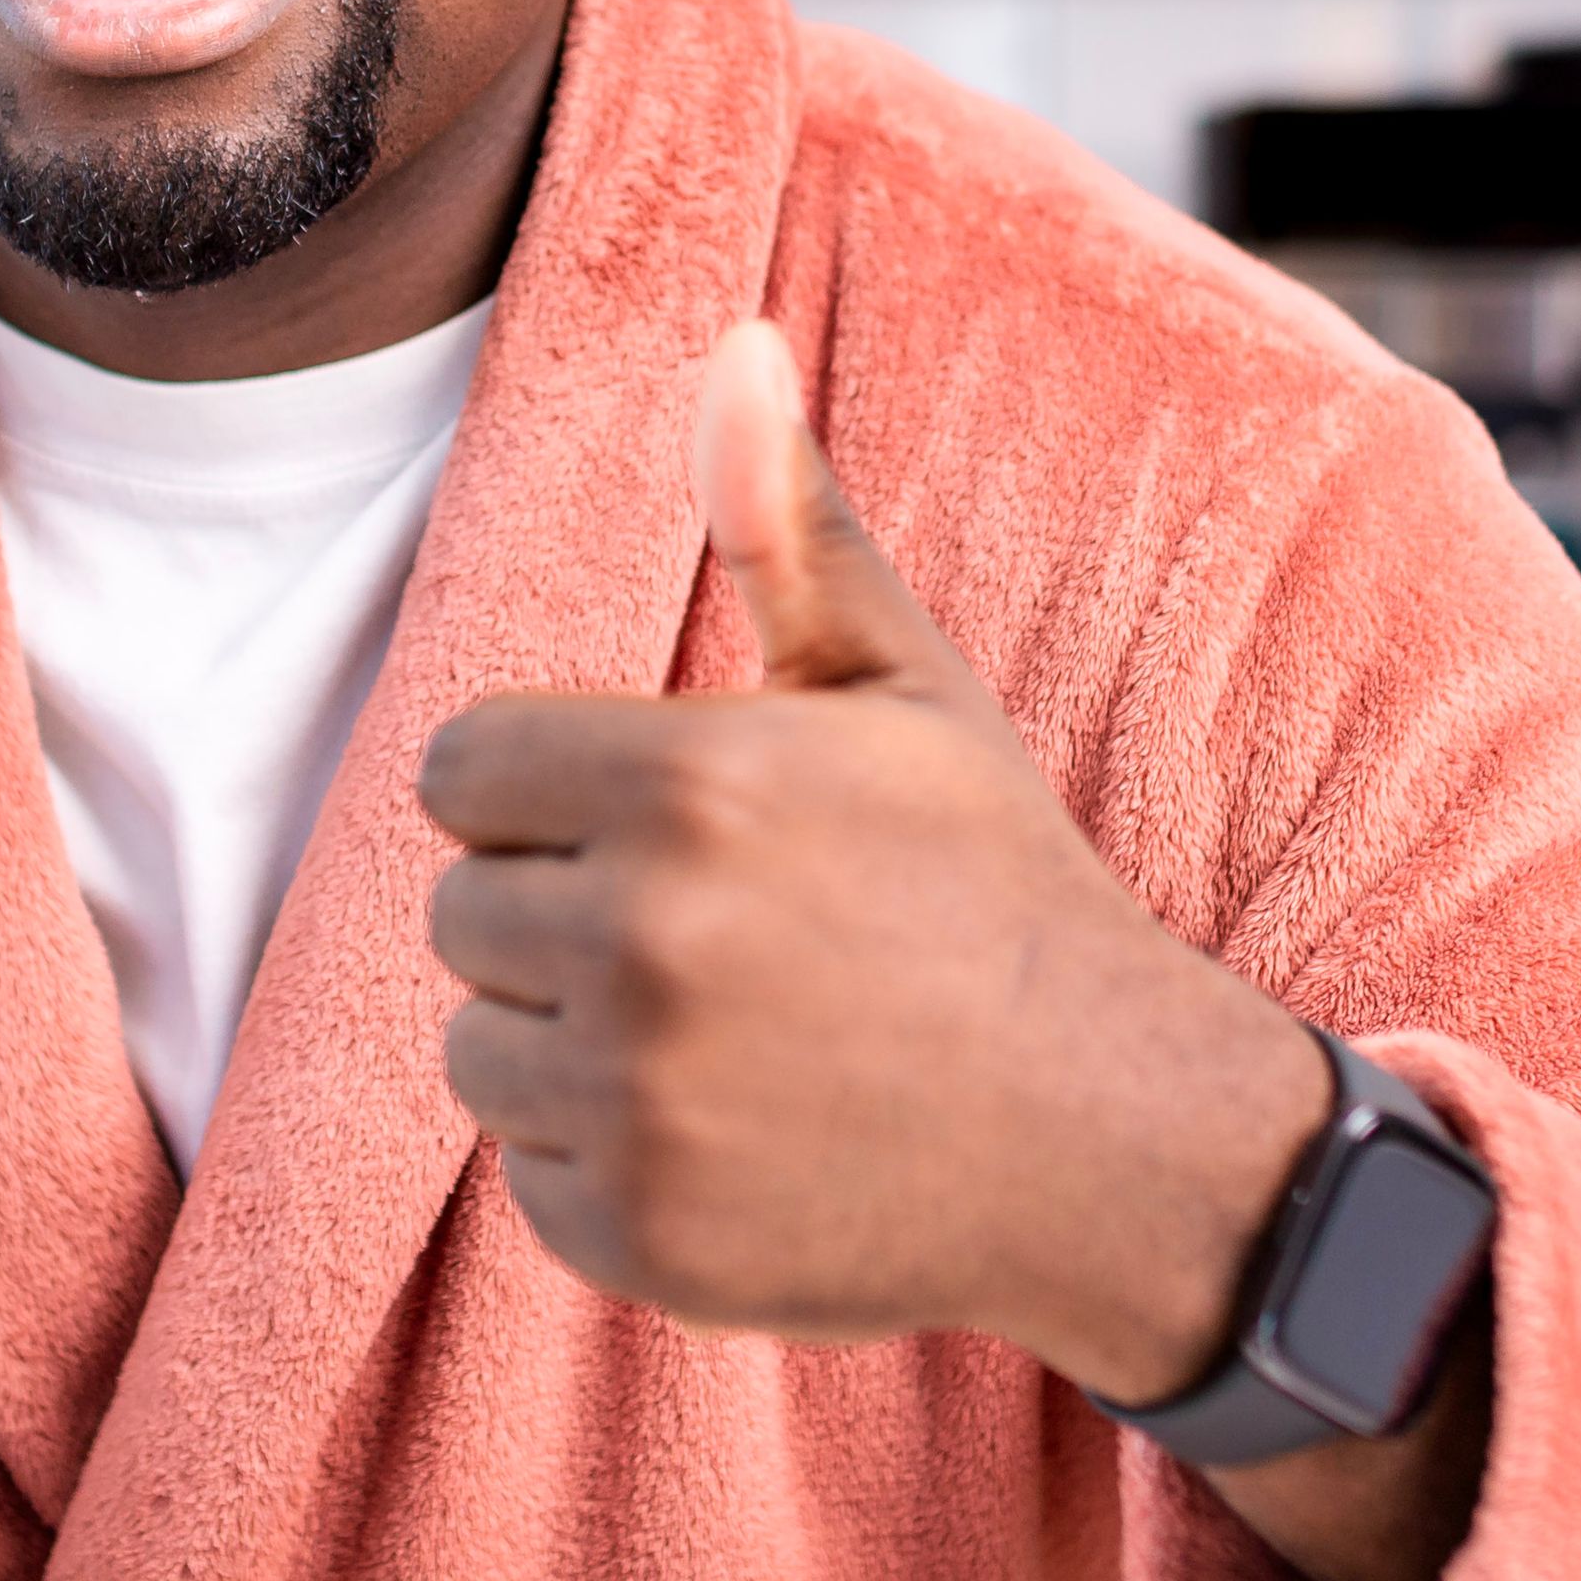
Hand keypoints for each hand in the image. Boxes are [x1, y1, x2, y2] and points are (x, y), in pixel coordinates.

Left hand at [416, 319, 1322, 1404]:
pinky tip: (743, 1143)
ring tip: (735, 1041)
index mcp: (688, 782)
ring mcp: (636, 1102)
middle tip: (730, 944)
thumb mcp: (904, 693)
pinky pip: (531, 1174)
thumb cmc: (995, 891)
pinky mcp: (636, 1236)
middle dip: (564, 914)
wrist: (1121, 1140)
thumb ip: (786, 530)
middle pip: (459, 908)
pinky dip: (611, 1168)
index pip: (460, 770)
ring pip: (479, 1045)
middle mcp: (645, 940)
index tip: (672, 827)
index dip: (554, 792)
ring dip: (572, 1045)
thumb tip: (728, 343)